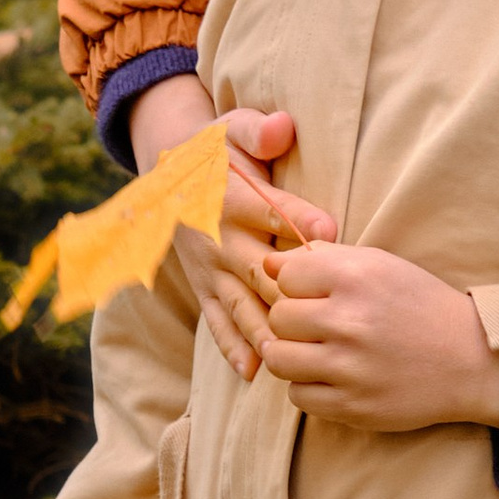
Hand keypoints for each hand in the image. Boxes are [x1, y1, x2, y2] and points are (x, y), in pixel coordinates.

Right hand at [133, 101, 337, 381]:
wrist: (168, 177)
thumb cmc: (216, 152)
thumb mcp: (232, 129)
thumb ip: (258, 131)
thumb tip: (282, 127)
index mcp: (229, 197)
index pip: (269, 210)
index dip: (298, 218)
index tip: (330, 228)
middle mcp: (218, 239)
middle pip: (259, 268)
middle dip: (292, 289)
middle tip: (326, 310)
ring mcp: (210, 271)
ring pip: (242, 305)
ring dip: (266, 330)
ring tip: (293, 354)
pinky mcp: (204, 290)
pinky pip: (216, 323)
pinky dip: (232, 347)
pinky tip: (254, 371)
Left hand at [256, 243, 498, 429]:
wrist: (473, 360)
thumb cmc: (423, 307)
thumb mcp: (382, 267)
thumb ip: (325, 260)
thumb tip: (269, 264)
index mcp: (356, 277)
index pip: (285, 276)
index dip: (297, 285)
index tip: (318, 295)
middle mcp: (349, 320)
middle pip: (278, 318)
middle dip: (292, 322)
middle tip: (318, 327)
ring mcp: (349, 367)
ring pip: (279, 359)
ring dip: (292, 356)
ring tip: (317, 353)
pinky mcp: (352, 405)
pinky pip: (298, 397)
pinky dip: (310, 388)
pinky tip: (333, 378)